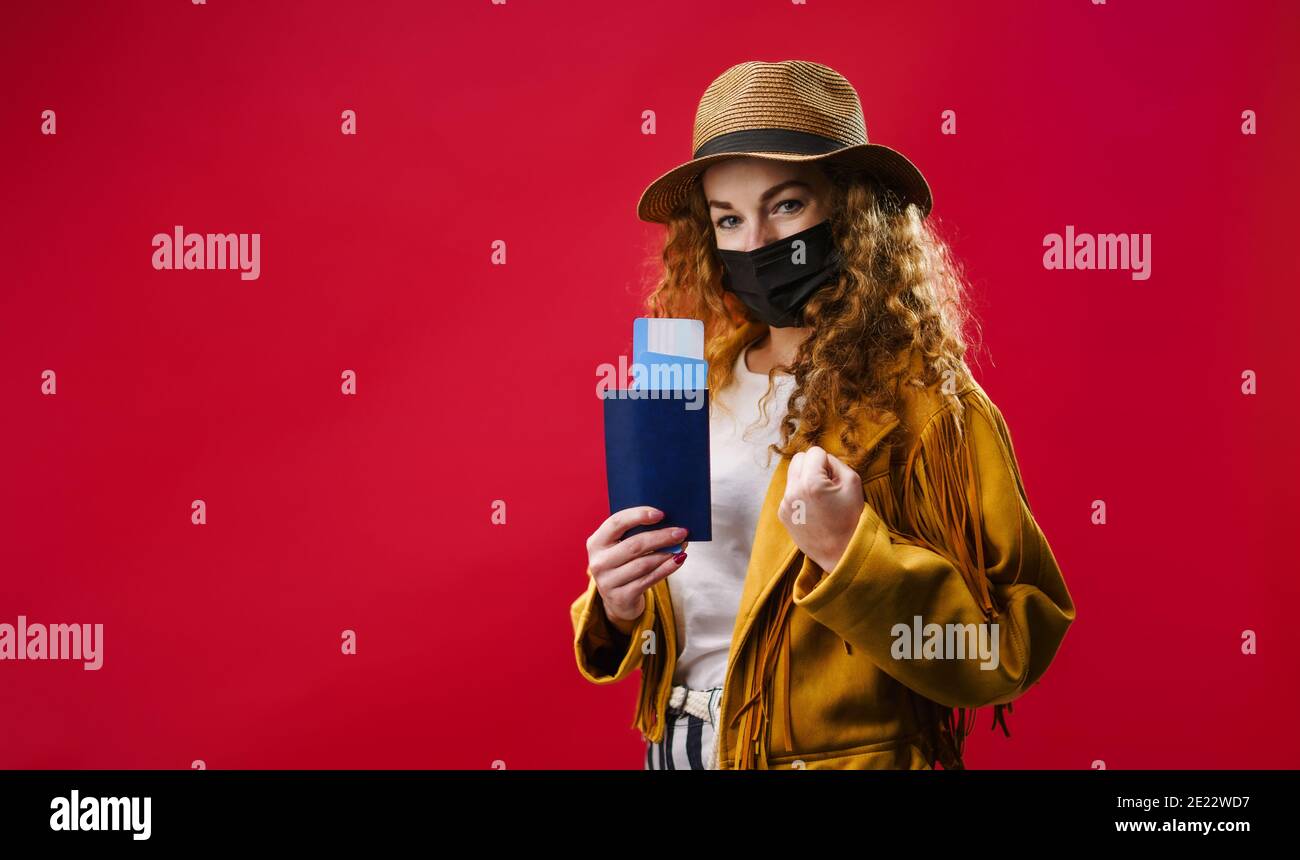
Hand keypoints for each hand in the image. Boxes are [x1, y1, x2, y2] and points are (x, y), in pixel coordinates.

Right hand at [585, 506, 688, 632]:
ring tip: (682, 545)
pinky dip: (667, 568)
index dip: (639, 515)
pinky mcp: (621, 597)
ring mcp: (608, 582)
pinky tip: (678, 560)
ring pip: (644, 563)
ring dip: (667, 553)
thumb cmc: (623, 565)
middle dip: (661, 536)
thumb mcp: (620, 547)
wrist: (618, 600)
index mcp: (596, 542)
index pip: (616, 522)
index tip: (661, 514)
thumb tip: (668, 522)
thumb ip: (635, 533)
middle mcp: (598, 562)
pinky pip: (649, 579)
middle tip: (681, 531)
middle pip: (634, 545)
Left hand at [777, 446, 863, 571]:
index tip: (834, 478)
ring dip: (805, 480)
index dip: (828, 462)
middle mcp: (793, 492)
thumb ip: (836, 462)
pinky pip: (790, 493)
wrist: (841, 552)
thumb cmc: (851, 518)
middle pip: (797, 459)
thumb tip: (822, 459)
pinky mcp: (783, 514)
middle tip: (826, 483)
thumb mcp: (852, 482)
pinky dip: (800, 495)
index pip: (814, 452)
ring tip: (820, 499)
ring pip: (792, 476)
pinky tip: (813, 510)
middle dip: (812, 466)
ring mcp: (785, 504)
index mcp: (810, 482)